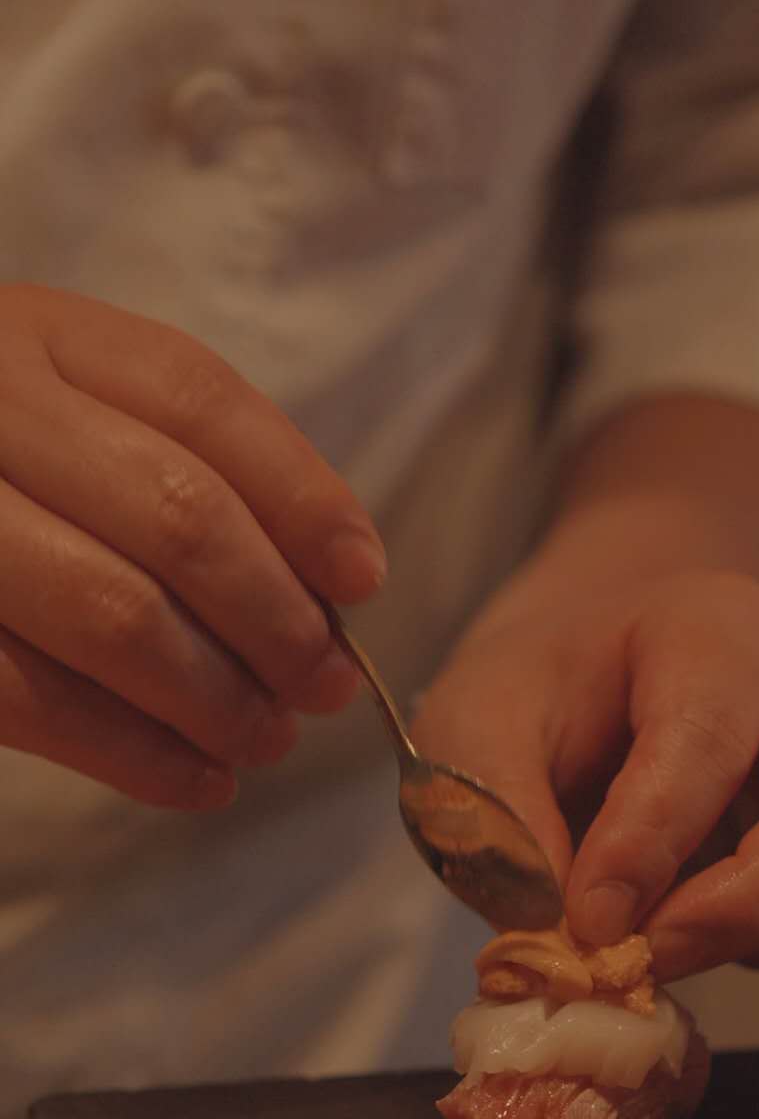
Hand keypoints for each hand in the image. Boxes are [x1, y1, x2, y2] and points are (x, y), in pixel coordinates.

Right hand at [0, 285, 385, 807]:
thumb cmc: (7, 478)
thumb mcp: (77, 420)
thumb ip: (190, 468)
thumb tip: (338, 581)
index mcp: (40, 338)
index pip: (200, 402)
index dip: (301, 498)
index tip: (362, 579)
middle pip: (178, 512)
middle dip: (276, 616)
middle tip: (324, 684)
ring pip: (114, 614)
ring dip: (218, 697)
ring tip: (267, 739)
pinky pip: (36, 699)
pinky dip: (136, 755)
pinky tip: (198, 780)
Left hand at [413, 569, 758, 987]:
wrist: (594, 674)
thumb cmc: (539, 695)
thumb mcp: (471, 725)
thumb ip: (500, 820)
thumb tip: (562, 937)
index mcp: (714, 631)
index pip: (707, 740)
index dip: (648, 846)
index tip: (586, 926)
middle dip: (753, 905)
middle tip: (649, 959)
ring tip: (670, 942)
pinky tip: (716, 944)